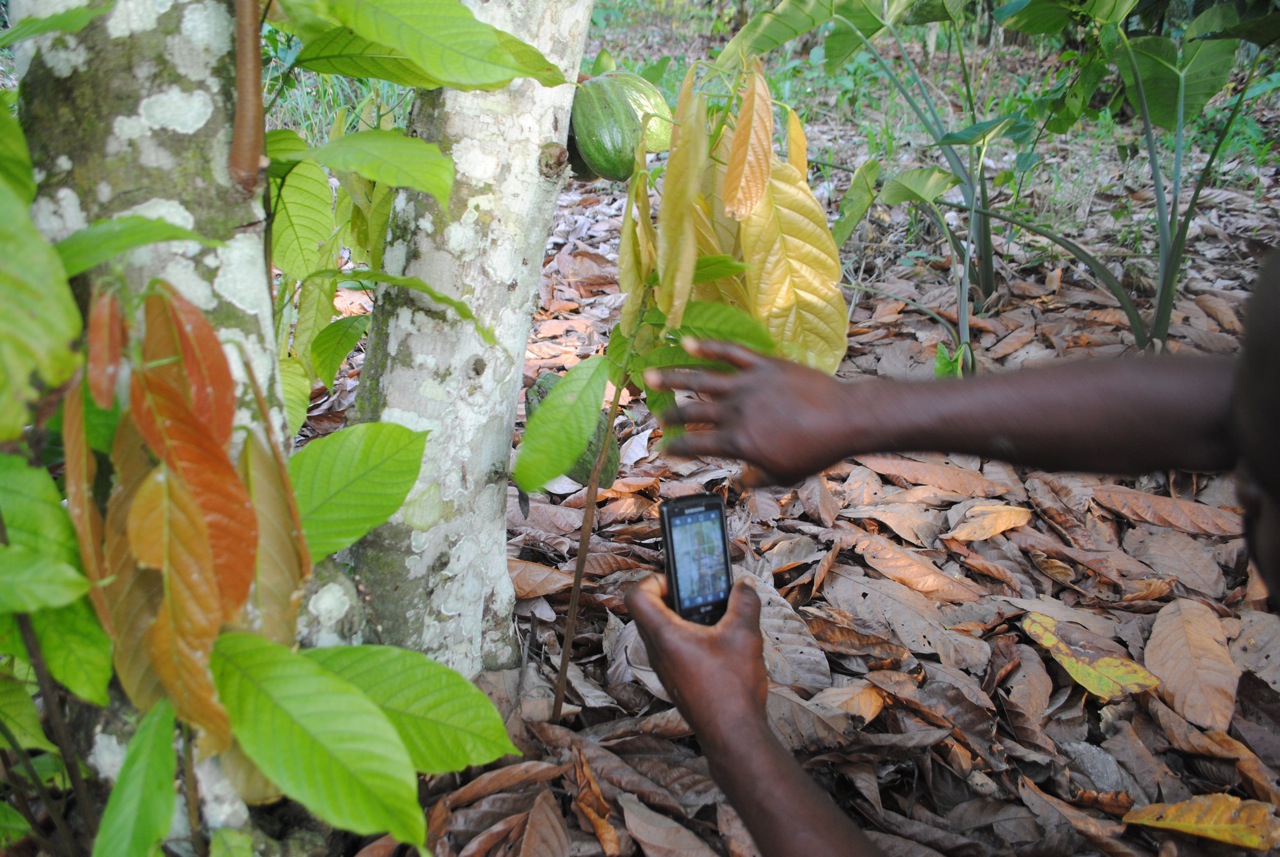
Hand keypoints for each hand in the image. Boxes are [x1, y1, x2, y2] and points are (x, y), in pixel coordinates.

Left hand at [624, 575, 768, 751]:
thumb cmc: (731, 688)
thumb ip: (744, 603)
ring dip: (684, 617)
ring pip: (661, 630)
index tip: (680, 580)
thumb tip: (744, 586)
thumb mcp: (745, 635)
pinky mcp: (676, 680)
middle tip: (701, 593)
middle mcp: (657, 651)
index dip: (654, 579)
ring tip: (714, 615)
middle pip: (648, 610)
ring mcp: (665, 668)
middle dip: (674, 595)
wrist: (733, 735)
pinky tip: (719, 642)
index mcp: (664, 635)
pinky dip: (689, 637)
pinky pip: (673, 648)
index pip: (636, 595)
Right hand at [644, 339, 857, 485]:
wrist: (845, 418)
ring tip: (650, 374)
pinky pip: (729, 353)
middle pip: (692, 412)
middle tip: (655, 415)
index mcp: (738, 442)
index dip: (676, 448)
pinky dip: (706, 347)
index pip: (696, 445)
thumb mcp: (783, 475)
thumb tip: (739, 482)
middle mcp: (735, 412)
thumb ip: (756, 478)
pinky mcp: (762, 365)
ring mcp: (747, 385)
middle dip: (670, 415)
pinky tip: (686, 342)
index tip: (664, 449)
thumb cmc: (816, 451)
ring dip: (672, 377)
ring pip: (700, 379)